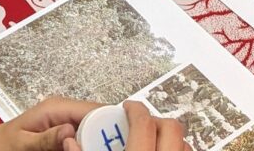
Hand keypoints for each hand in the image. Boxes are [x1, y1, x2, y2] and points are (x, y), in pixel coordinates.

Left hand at [0, 96, 99, 150]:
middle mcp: (65, 112)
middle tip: (105, 150)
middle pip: (98, 121)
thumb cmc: (0, 145)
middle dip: (102, 138)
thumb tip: (69, 130)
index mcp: (56, 107)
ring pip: (94, 132)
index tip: (113, 142)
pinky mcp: (64, 135)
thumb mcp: (22, 143)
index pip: (93, 109)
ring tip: (93, 150)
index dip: (106, 124)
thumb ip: (46, 138)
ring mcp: (66, 124)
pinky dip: (86, 146)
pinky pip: (83, 139)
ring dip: (95, 143)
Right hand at [65, 102, 188, 150]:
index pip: (143, 122)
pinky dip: (177, 150)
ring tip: (150, 140)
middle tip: (139, 122)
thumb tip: (70, 142)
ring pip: (184, 143)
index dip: (134, 109)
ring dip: (168, 137)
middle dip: (153, 120)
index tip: (128, 108)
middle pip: (170, 127)